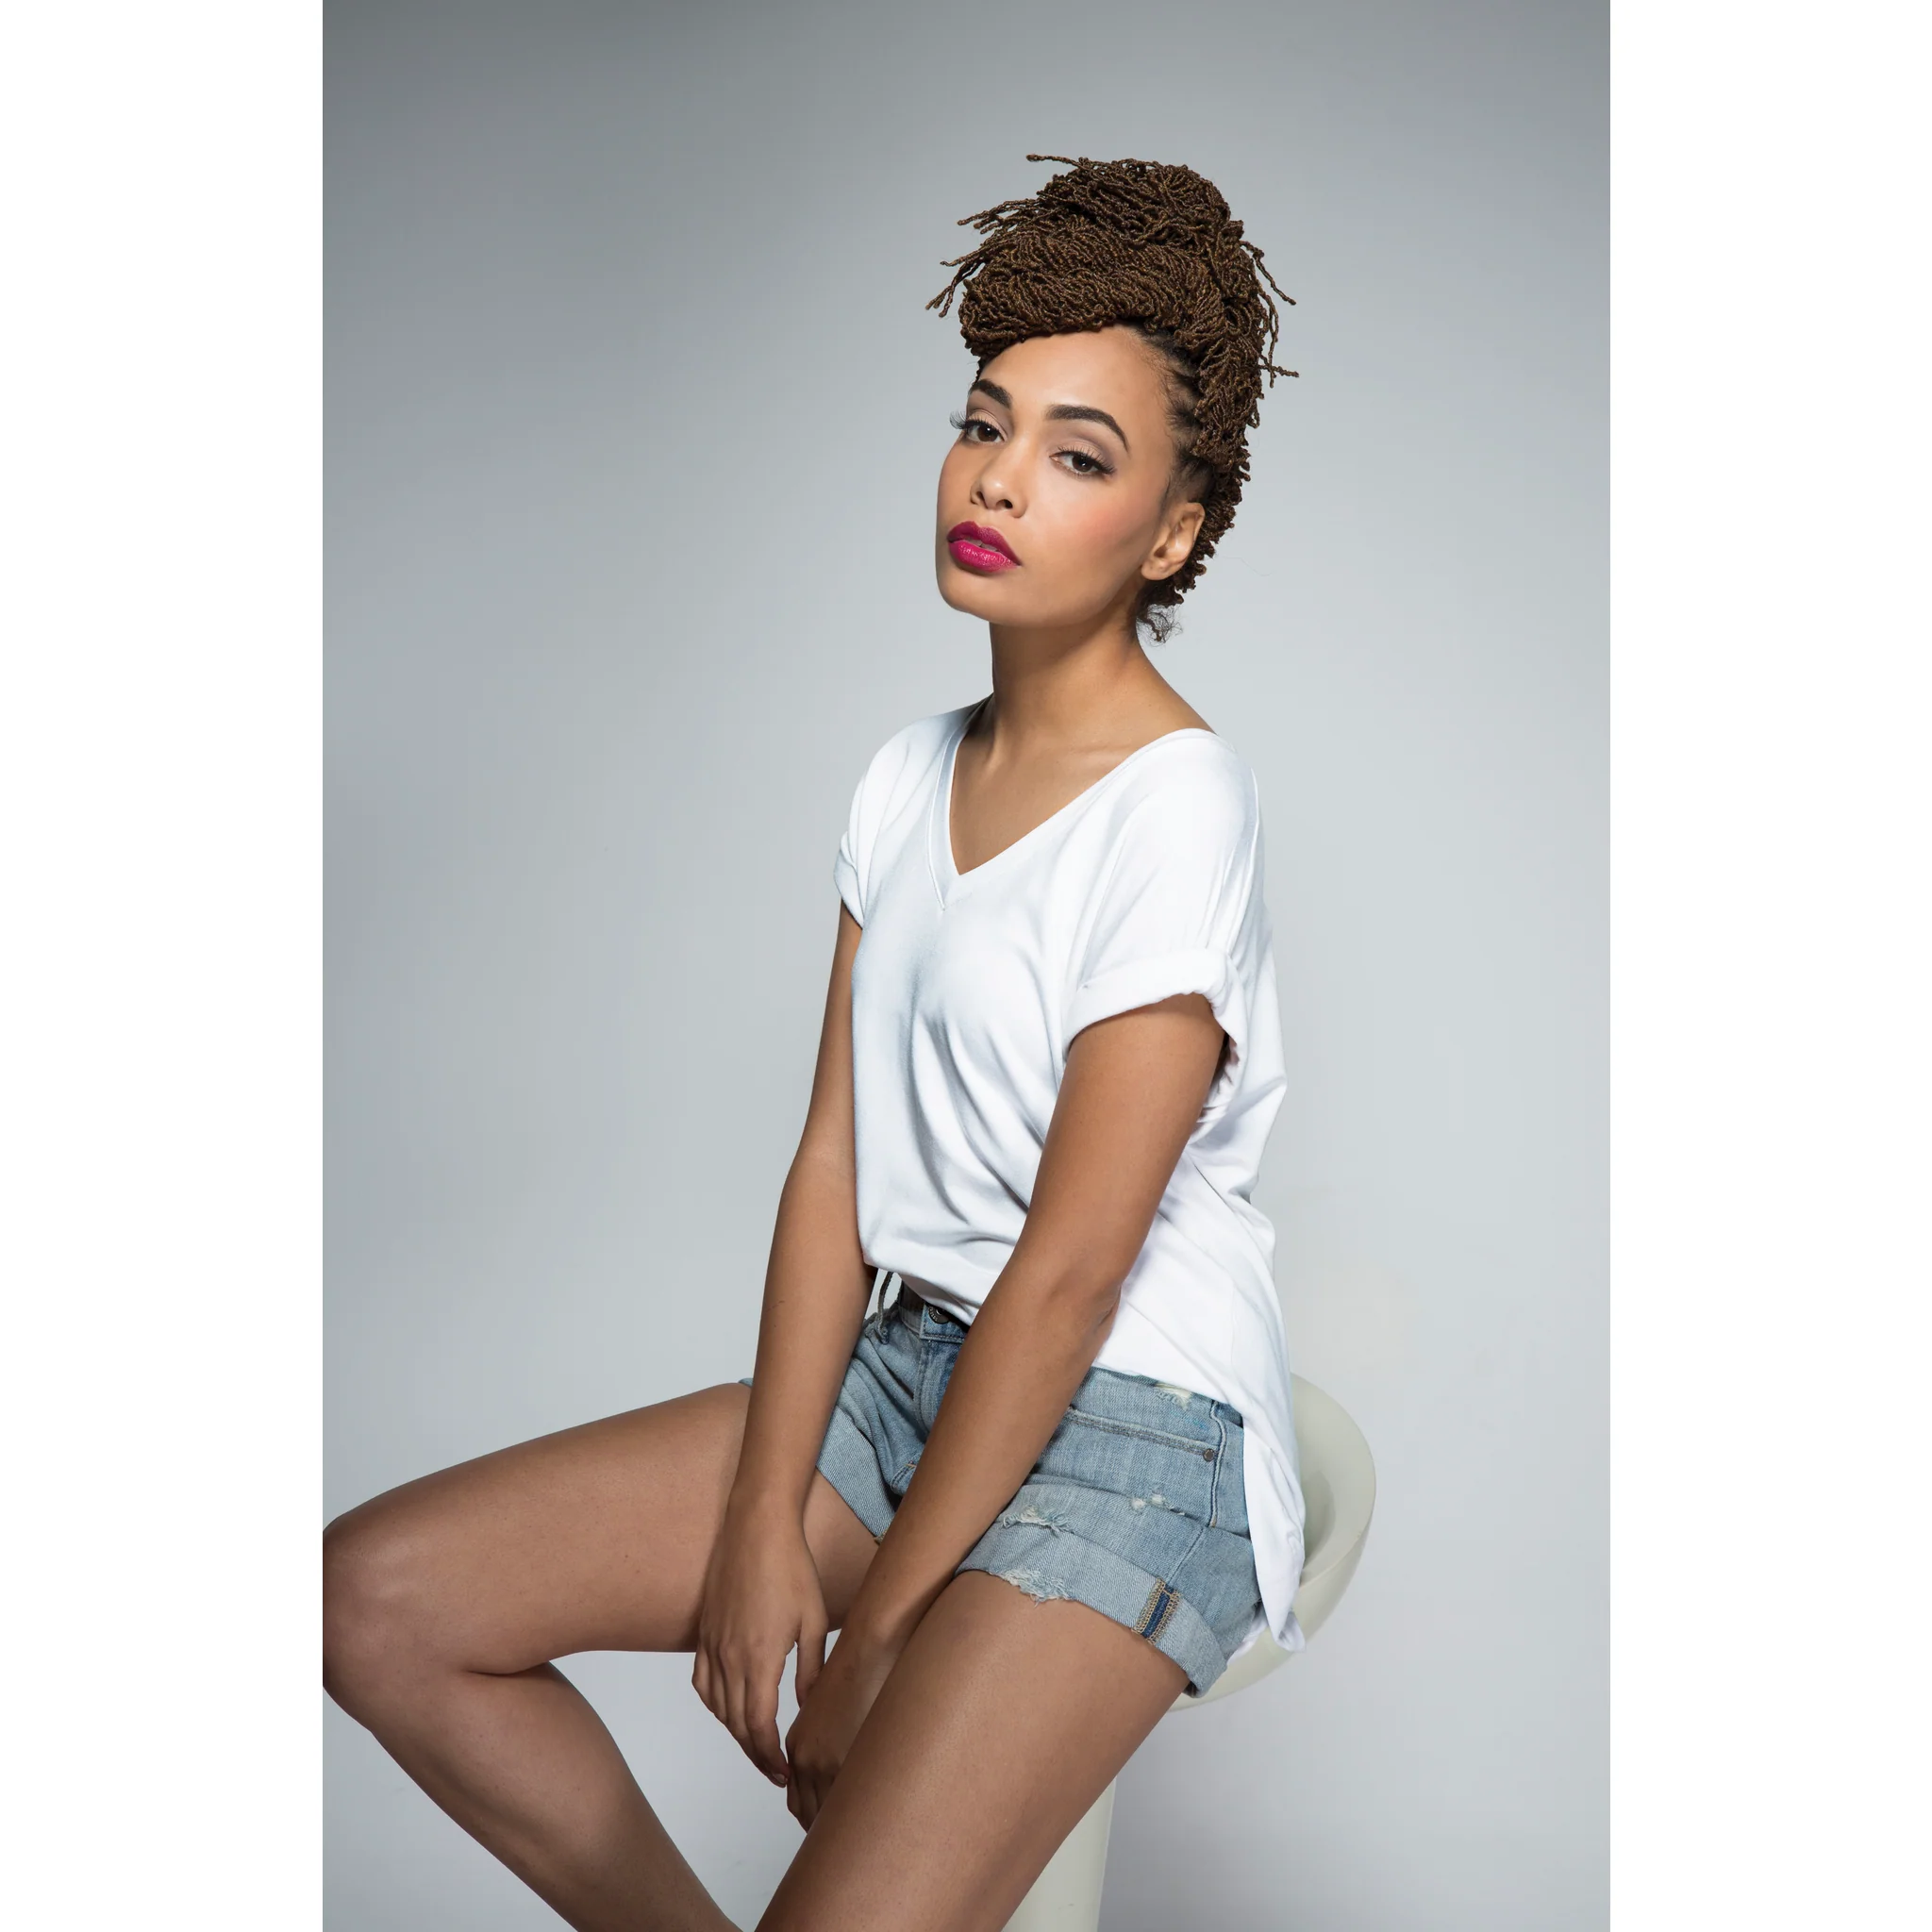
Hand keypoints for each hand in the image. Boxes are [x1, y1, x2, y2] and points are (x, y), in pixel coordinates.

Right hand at [692, 1498, 829, 1785]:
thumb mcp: (814, 1621)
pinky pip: (702, 1682)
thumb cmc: (790, 1568)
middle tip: (776, 1771)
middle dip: (755, 1753)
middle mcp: (730, 1657)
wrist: (756, 1527)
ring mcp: (712, 1645)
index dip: (769, 1756)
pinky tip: (729, 1710)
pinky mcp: (704, 1633)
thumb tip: (810, 1710)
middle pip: (736, 1723)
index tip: (784, 1772)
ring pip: (717, 1707)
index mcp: (760, 1657)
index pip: (758, 1725)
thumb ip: (811, 1670)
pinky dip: (714, 1705)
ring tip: (758, 1745)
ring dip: (736, 1733)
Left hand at [783, 1620, 903, 1829]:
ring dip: (835, 1828)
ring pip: (820, 1814)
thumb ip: (830, 1739)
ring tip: (857, 1838)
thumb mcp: (835, 1709)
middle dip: (821, 1829)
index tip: (827, 1826)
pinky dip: (849, 1818)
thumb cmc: (861, 1671)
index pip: (798, 1798)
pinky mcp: (842, 1761)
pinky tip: (867, 1822)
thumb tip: (844, 1762)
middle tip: (840, 1843)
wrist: (871, 1647)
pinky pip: (839, 1805)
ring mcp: (822, 1762)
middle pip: (806, 1812)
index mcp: (800, 1743)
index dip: (812, 1816)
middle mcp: (804, 1757)